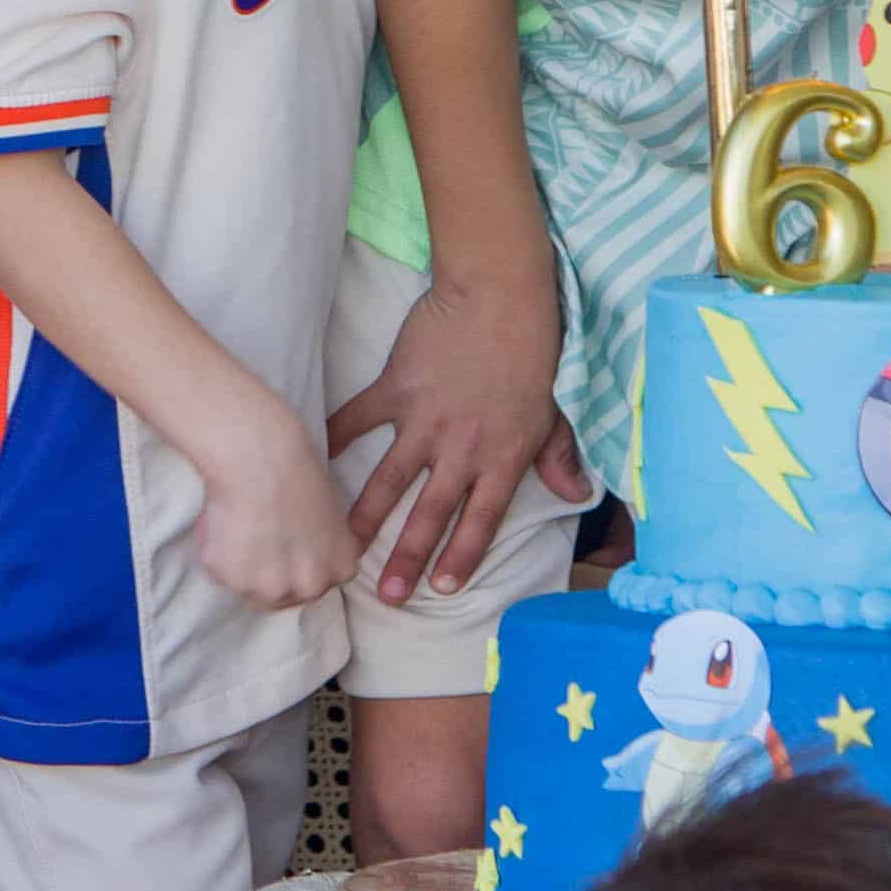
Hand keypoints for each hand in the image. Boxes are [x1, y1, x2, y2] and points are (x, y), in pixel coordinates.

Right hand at [195, 425, 360, 613]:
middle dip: (265, 571)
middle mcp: (311, 587)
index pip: (314, 584)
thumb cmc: (296, 467)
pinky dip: (216, 551)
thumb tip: (301, 547)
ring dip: (240, 562)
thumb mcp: (330, 510)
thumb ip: (321, 543)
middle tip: (253, 534)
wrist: (261, 455)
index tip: (279, 543)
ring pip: (247, 585)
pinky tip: (223, 519)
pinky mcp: (234, 580)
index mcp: (340, 569)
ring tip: (238, 520)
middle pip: (282, 595)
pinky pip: (219, 572)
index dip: (291, 564)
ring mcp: (271, 587)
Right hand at [327, 276, 589, 606]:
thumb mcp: (555, 410)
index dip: (462, 555)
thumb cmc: (533, 351)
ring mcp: (424, 420)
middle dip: (408, 558)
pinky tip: (312, 458)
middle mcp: (461, 448)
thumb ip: (559, 457)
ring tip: (344, 545)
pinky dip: (334, 437)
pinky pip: (358, 419)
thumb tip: (578, 495)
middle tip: (389, 595)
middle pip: (431, 514)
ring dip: (367, 517)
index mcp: (503, 457)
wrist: (499, 295)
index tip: (443, 587)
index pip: (481, 519)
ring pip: (389, 480)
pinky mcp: (396, 388)